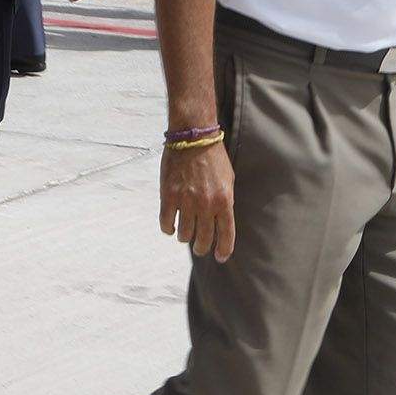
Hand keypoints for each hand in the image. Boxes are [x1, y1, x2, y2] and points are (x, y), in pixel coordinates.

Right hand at [159, 139, 235, 262]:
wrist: (193, 138)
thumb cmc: (213, 157)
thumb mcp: (228, 180)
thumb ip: (225, 202)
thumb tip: (220, 221)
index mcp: (225, 201)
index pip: (226, 235)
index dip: (223, 250)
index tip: (220, 257)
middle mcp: (206, 205)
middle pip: (203, 239)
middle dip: (202, 247)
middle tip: (200, 248)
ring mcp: (186, 202)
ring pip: (184, 234)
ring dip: (184, 237)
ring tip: (184, 234)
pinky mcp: (169, 196)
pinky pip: (166, 222)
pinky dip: (168, 228)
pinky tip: (170, 227)